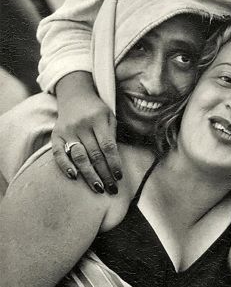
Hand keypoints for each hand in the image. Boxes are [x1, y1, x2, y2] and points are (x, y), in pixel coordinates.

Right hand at [52, 71, 121, 193]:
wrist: (75, 96)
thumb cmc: (98, 111)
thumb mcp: (110, 118)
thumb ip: (112, 136)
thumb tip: (115, 163)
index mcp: (98, 120)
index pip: (108, 146)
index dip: (114, 163)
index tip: (119, 177)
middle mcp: (81, 125)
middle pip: (94, 155)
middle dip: (104, 174)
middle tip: (112, 190)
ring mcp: (67, 130)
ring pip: (78, 157)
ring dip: (89, 175)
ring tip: (98, 188)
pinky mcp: (55, 135)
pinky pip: (58, 153)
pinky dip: (65, 166)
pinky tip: (74, 177)